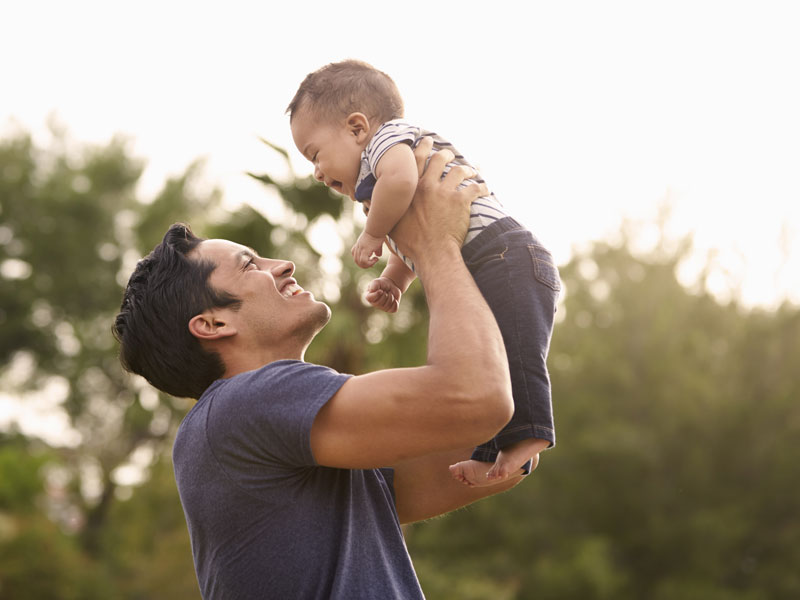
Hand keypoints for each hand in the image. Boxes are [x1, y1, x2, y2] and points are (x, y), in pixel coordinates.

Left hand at [351, 231, 383, 267]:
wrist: (377, 227)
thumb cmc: (378, 232)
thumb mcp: (376, 242)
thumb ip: (376, 249)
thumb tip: (378, 255)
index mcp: (359, 244)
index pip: (355, 255)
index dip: (361, 260)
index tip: (369, 260)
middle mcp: (358, 247)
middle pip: (356, 260)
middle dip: (364, 265)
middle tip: (372, 264)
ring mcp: (361, 248)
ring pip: (359, 262)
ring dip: (367, 265)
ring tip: (374, 261)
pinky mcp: (365, 250)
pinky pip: (364, 261)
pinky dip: (370, 263)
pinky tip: (376, 259)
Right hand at [365, 277, 401, 312]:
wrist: (391, 285)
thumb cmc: (382, 283)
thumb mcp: (377, 281)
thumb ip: (373, 285)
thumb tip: (373, 291)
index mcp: (369, 297)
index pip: (370, 299)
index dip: (377, 294)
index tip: (381, 290)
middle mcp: (374, 304)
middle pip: (379, 303)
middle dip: (385, 295)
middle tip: (386, 291)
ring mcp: (382, 308)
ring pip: (387, 306)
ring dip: (391, 297)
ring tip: (390, 293)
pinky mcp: (390, 309)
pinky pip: (393, 310)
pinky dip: (395, 304)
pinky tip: (394, 299)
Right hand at [390, 139, 488, 261]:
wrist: (432, 253)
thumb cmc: (411, 243)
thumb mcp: (389, 224)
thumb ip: (381, 210)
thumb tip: (368, 203)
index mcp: (411, 189)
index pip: (416, 160)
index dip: (422, 148)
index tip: (426, 142)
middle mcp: (427, 185)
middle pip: (439, 159)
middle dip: (445, 153)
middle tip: (449, 153)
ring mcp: (445, 192)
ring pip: (459, 170)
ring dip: (466, 169)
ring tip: (471, 170)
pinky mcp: (461, 200)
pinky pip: (475, 187)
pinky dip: (482, 187)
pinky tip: (485, 189)